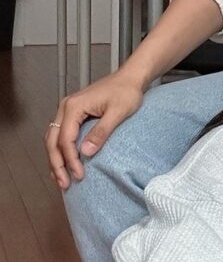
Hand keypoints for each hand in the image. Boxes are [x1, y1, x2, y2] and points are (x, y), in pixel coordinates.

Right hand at [45, 72, 144, 187]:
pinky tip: (64, 164)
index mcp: (74, 107)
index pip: (65, 139)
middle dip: (57, 164)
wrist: (131, 78)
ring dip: (56, 160)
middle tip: (65, 184)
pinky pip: (60, 135)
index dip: (70, 160)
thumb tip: (85, 152)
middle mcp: (65, 107)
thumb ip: (101, 132)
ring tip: (62, 179)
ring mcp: (67, 110)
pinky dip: (60, 151)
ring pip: (53, 139)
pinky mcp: (73, 114)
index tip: (79, 175)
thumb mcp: (118, 112)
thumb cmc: (127, 92)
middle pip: (53, 141)